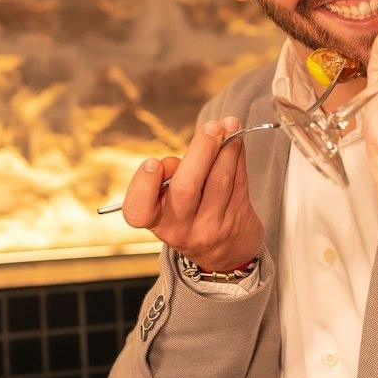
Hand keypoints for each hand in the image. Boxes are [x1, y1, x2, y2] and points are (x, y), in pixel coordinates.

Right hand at [119, 117, 263, 272]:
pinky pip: (238, 183)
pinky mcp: (236, 222)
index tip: (153, 162)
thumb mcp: (170, 201)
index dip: (143, 186)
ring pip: (219, 181)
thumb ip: (173, 173)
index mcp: (155, 220)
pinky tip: (237, 142)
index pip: (138, 211)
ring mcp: (209, 229)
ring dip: (227, 148)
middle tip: (212, 127)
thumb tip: (196, 145)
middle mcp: (179, 229)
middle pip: (186, 188)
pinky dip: (238, 157)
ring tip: (230, 125)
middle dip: (200, 151)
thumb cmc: (191, 212)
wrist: (226, 252)